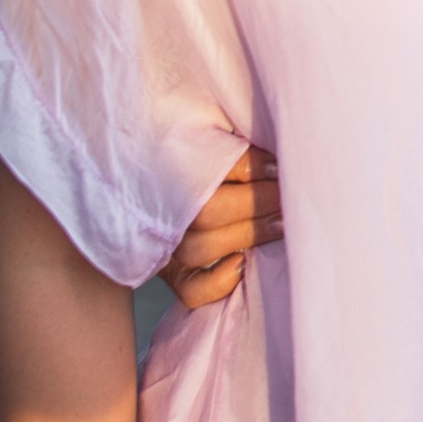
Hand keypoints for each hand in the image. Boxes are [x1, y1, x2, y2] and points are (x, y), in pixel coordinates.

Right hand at [160, 146, 281, 308]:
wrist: (134, 184)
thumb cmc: (194, 150)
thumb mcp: (204, 131)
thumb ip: (225, 132)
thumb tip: (268, 131)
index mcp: (167, 166)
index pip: (209, 167)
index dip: (249, 166)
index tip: (277, 165)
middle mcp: (161, 208)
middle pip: (207, 211)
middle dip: (257, 202)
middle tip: (288, 195)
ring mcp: (164, 245)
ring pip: (199, 249)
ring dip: (248, 235)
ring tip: (281, 223)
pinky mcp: (171, 273)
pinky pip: (190, 290)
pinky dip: (217, 283)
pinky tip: (243, 264)